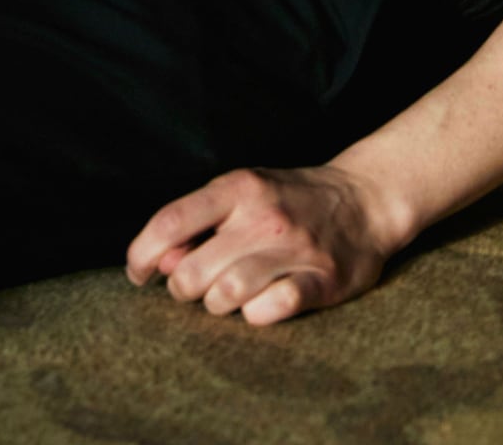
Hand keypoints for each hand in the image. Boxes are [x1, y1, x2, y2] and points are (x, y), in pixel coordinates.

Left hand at [125, 163, 401, 326]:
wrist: (364, 199)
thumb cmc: (290, 201)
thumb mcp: (242, 195)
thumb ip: (200, 225)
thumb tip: (162, 262)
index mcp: (238, 188)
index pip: (171, 221)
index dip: (142, 253)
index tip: (137, 274)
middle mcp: (263, 216)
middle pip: (194, 270)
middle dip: (183, 288)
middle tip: (194, 286)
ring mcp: (295, 248)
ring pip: (228, 294)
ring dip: (218, 304)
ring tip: (225, 296)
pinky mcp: (323, 279)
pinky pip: (274, 309)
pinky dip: (257, 314)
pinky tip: (259, 305)